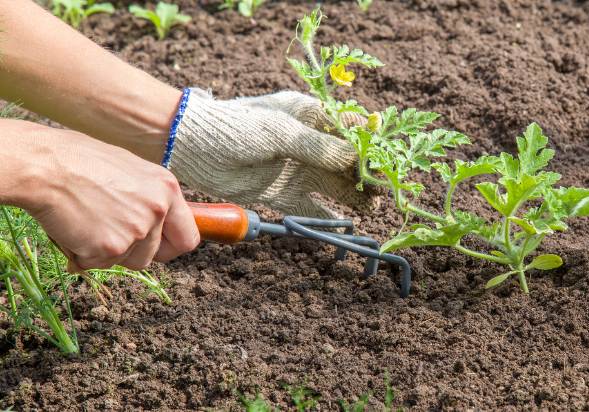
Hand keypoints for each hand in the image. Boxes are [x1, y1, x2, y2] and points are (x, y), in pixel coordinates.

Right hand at [0, 120, 199, 271]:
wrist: (44, 166)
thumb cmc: (79, 161)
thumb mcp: (130, 170)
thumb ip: (149, 198)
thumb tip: (155, 222)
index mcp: (167, 189)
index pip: (188, 237)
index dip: (171, 247)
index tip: (157, 249)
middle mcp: (158, 210)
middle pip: (153, 256)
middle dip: (131, 252)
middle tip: (107, 233)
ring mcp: (137, 230)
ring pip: (127, 262)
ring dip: (106, 253)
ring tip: (87, 224)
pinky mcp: (111, 247)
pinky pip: (98, 264)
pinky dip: (82, 255)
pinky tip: (72, 229)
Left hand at [167, 89, 374, 217]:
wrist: (192, 147)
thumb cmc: (236, 127)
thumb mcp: (280, 132)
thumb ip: (318, 147)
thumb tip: (355, 160)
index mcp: (312, 117)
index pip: (351, 130)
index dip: (370, 145)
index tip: (386, 161)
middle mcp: (309, 144)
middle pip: (348, 162)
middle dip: (367, 176)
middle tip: (384, 192)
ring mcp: (297, 170)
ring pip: (334, 186)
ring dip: (354, 197)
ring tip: (373, 209)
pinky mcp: (282, 194)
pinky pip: (311, 208)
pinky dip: (327, 218)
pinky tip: (344, 226)